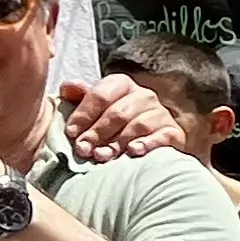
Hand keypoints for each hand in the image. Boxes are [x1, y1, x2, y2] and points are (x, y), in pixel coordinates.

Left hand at [59, 73, 183, 161]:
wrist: (150, 142)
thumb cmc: (116, 126)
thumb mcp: (97, 110)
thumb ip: (80, 98)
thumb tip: (66, 88)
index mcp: (121, 84)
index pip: (100, 95)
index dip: (83, 115)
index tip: (71, 133)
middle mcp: (143, 95)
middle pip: (117, 112)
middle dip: (97, 132)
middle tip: (84, 149)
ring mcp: (160, 113)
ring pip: (137, 125)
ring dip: (117, 142)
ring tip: (102, 156)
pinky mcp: (173, 132)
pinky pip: (160, 137)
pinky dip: (146, 144)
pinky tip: (133, 152)